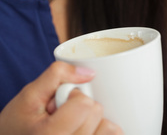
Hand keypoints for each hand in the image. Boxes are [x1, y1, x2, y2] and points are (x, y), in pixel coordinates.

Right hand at [0, 61, 122, 134]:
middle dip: (82, 106)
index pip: (84, 105)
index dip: (74, 95)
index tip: (59, 102)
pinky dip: (102, 130)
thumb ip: (56, 75)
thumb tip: (90, 73)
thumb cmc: (20, 122)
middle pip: (96, 112)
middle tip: (62, 115)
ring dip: (95, 121)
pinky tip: (85, 130)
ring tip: (73, 125)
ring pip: (110, 129)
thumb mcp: (30, 94)